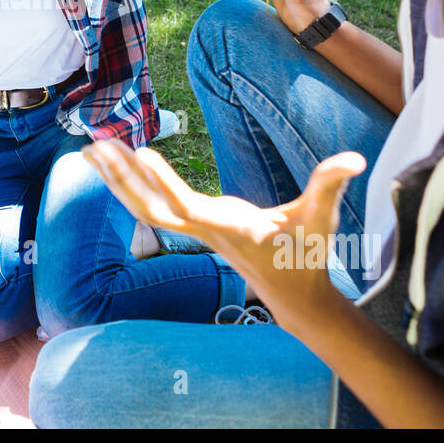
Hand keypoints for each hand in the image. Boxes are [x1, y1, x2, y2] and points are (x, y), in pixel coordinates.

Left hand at [81, 138, 364, 333]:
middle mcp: (203, 229)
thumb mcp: (322, 219)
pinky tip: (116, 163)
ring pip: (144, 207)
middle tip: (93, 146)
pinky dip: (131, 183)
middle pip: (150, 208)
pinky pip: (152, 204)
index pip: (188, 206)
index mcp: (228, 227)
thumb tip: (352, 159)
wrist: (295, 295)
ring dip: (116, 179)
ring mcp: (195, 228)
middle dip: (121, 179)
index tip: (141, 154)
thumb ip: (332, 186)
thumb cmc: (307, 255)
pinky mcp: (194, 223)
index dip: (164, 182)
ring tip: (90, 148)